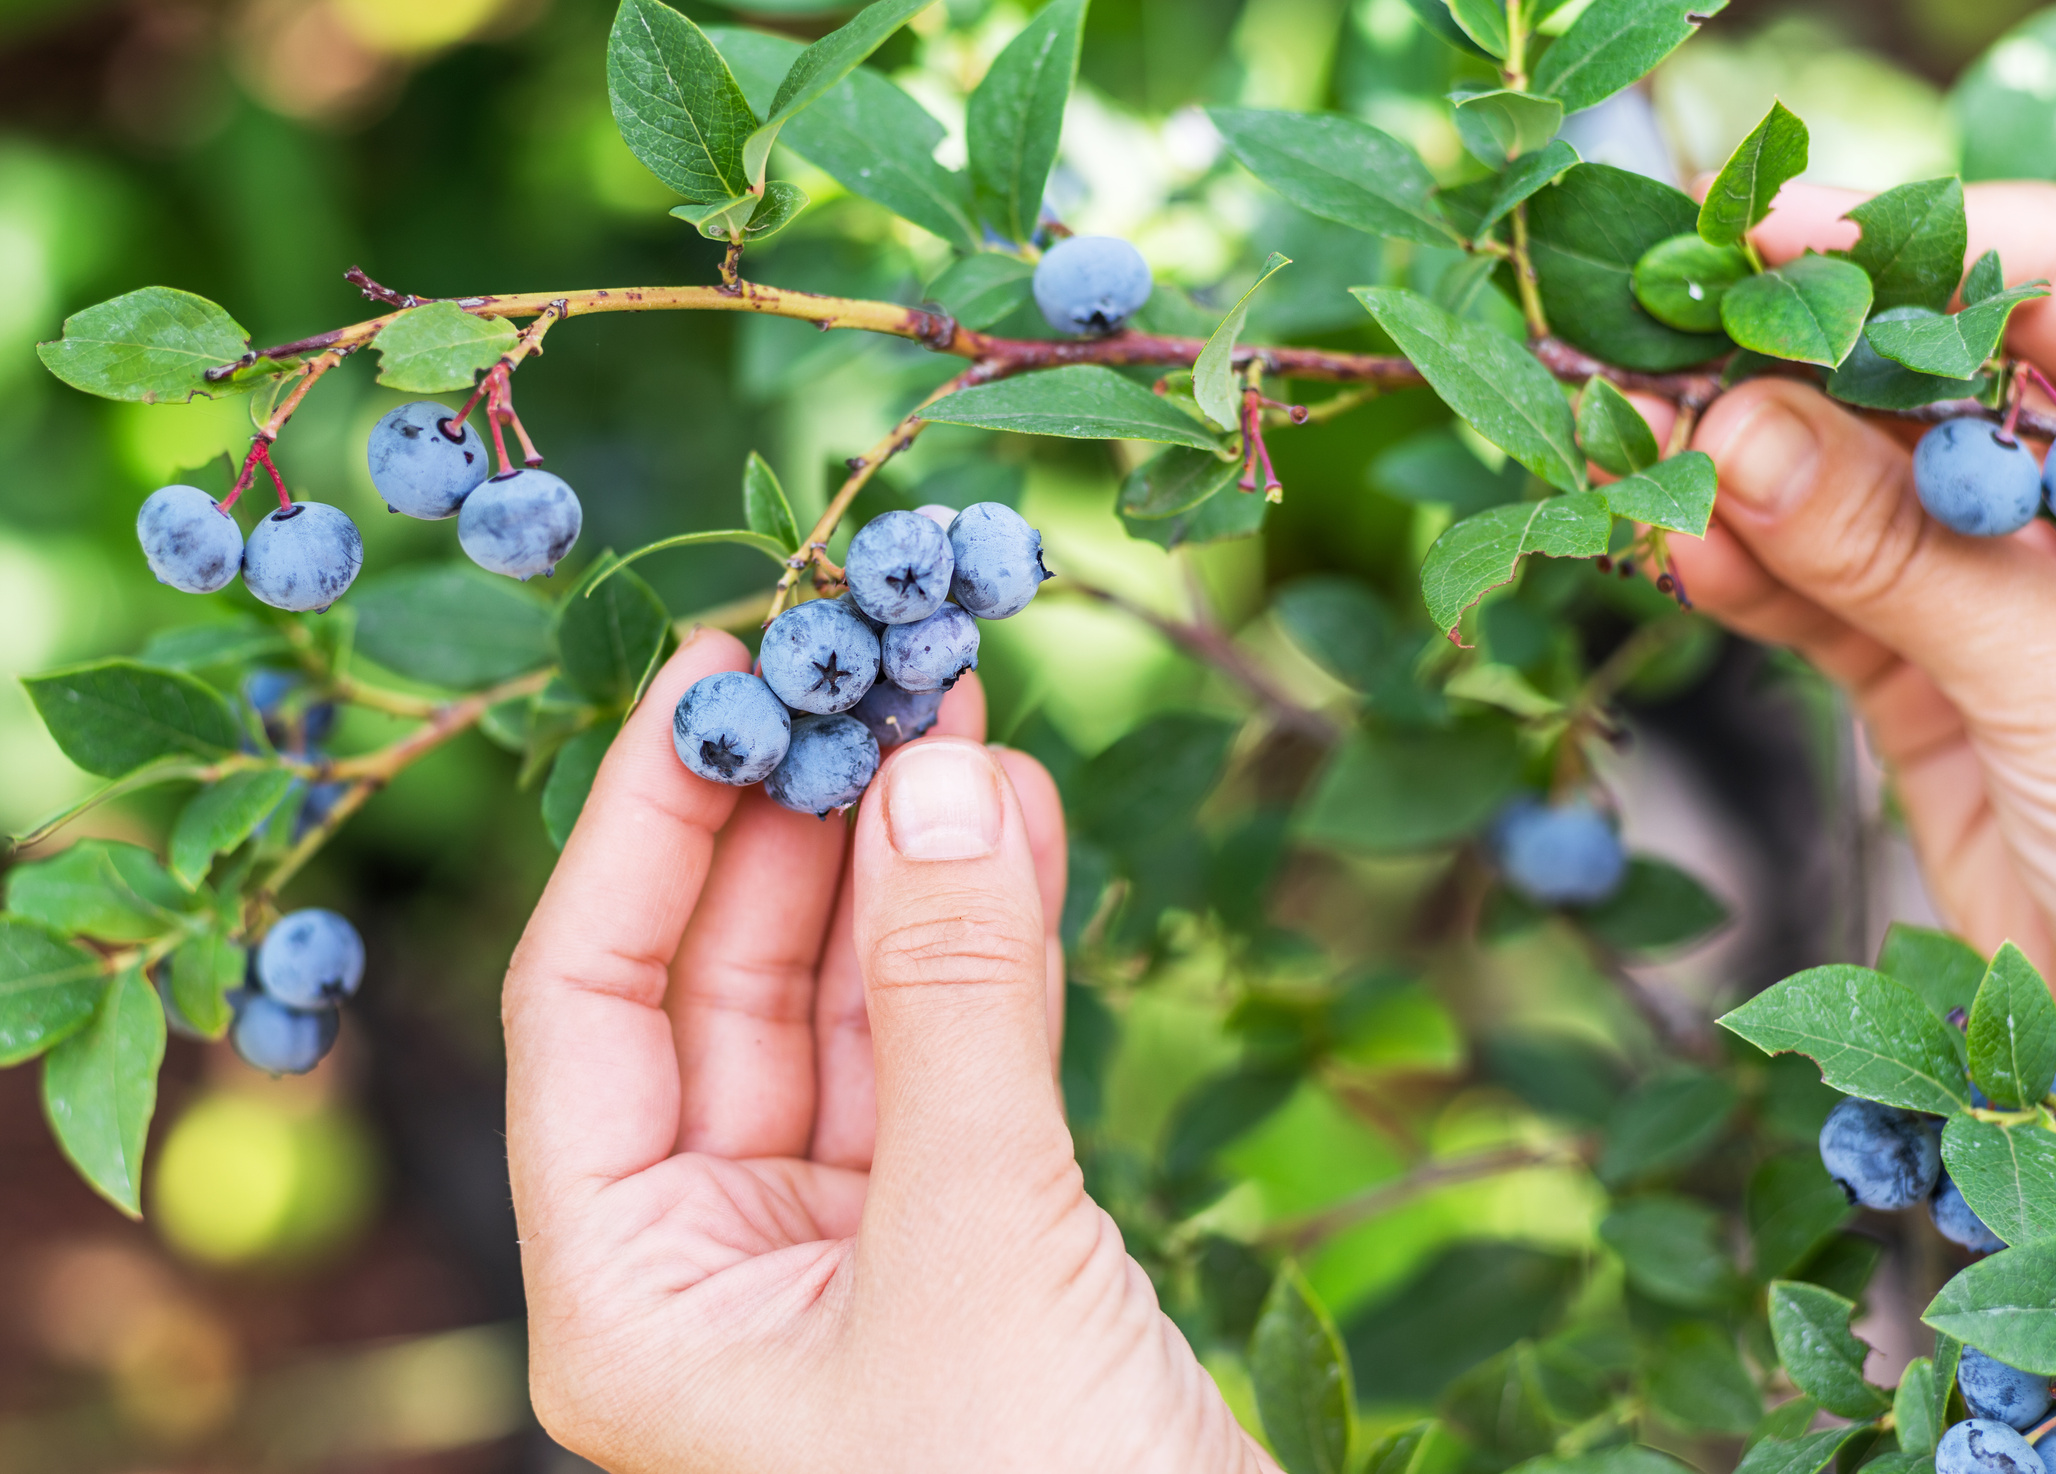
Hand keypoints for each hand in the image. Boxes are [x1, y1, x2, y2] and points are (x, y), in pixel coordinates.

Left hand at [502, 630, 1272, 1472]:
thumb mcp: (983, 1253)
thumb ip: (952, 1009)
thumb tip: (932, 775)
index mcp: (631, 1295)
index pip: (585, 1002)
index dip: (645, 822)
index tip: (718, 670)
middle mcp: (712, 1267)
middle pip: (719, 984)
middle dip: (796, 818)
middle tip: (864, 659)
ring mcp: (842, 1254)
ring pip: (847, 1007)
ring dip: (901, 860)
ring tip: (955, 709)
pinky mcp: (967, 1246)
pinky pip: (952, 1057)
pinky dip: (985, 943)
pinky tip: (1016, 826)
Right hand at [1665, 182, 2055, 964]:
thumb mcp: (2042, 674)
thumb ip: (1888, 550)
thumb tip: (1736, 433)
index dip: (1920, 248)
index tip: (1774, 231)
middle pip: (1925, 391)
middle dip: (1790, 366)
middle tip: (1651, 343)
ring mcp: (2004, 596)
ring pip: (1852, 498)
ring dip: (1739, 479)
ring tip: (1629, 452)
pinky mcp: (1931, 683)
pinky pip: (1823, 602)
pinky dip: (1746, 579)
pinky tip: (1679, 553)